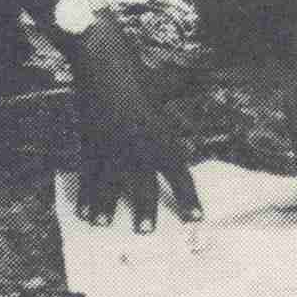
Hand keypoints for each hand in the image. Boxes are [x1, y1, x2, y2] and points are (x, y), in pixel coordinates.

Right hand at [68, 18, 202, 231]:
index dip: (189, 200)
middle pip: (144, 188)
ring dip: (107, 208)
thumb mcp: (169, 86)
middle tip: (145, 232)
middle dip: (145, 212)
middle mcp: (139, 150)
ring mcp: (112, 150)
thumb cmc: (140, 74)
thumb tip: (213, 74)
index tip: (196, 220)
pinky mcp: (90, 145)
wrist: (104, 64)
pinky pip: (88, 176)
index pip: (179, 176)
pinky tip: (83, 211)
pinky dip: (85, 194)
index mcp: (162, 138)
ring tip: (103, 225)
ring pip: (111, 186)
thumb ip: (187, 89)